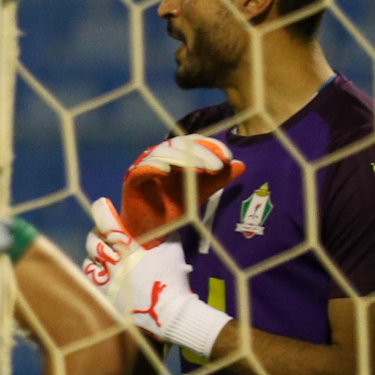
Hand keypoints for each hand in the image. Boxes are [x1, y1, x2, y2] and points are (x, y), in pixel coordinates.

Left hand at [83, 199, 229, 358]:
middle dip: (97, 233)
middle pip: (93, 242)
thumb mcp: (173, 250)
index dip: (101, 212)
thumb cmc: (173, 279)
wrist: (169, 311)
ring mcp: (108, 281)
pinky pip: (90, 279)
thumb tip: (160, 219)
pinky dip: (93, 271)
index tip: (100, 204)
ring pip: (88, 261)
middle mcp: (115, 264)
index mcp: (132, 250)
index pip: (109, 225)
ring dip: (93, 254)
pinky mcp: (104, 296)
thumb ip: (163, 233)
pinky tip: (100, 269)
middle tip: (104, 232)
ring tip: (102, 253)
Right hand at [121, 134, 243, 241]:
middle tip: (217, 167)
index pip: (195, 142)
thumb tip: (242, 165)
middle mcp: (161, 155)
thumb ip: (219, 179)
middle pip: (181, 144)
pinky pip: (141, 169)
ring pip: (163, 153)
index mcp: (177, 155)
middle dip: (201, 154)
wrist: (151, 232)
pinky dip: (153, 166)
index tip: (228, 158)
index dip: (212, 146)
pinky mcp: (132, 180)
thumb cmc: (174, 208)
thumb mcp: (201, 192)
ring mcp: (145, 165)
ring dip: (183, 159)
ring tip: (199, 170)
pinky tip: (167, 171)